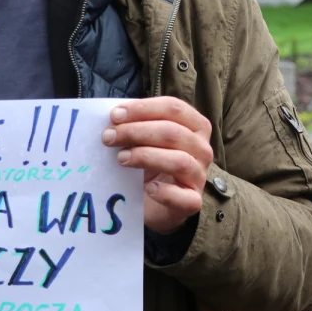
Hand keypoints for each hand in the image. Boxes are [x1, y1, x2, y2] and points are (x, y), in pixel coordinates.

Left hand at [103, 97, 213, 234]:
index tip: (115, 115)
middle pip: (173, 132)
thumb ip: (135, 125)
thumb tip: (114, 117)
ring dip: (145, 156)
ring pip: (179, 161)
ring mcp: (199, 176)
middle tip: (108, 137)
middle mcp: (202, 149)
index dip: (143, 108)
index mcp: (195, 126)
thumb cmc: (150, 163)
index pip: (173, 108)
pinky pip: (184, 198)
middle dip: (136, 131)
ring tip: (121, 158)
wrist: (153, 202)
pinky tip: (148, 188)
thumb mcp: (144, 139)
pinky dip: (165, 192)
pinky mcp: (193, 202)